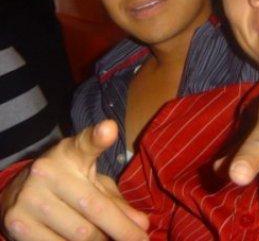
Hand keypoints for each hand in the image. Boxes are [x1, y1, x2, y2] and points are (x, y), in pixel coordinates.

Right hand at [0, 120, 148, 240]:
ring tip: (106, 237)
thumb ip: (117, 201)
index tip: (109, 129)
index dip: (98, 136)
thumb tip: (142, 224)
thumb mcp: (94, 183)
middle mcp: (48, 170)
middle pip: (94, 207)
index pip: (85, 144)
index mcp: (71, 153)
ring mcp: (30, 196)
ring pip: (79, 234)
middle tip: (138, 239)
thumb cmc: (71, 184)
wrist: (22, 192)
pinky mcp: (17, 222)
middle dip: (121, 229)